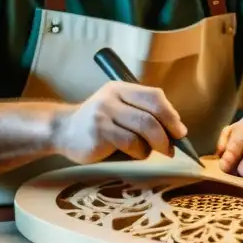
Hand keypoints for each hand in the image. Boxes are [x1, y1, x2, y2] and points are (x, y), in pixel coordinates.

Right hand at [54, 81, 186, 164]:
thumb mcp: (119, 109)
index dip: (171, 115)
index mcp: (121, 88)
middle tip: (170, 149)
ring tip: (148, 152)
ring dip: (153, 145)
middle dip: (167, 134)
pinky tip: (133, 154)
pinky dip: (138, 152)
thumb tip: (177, 131)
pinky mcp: (99, 131)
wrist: (63, 131)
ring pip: (144, 129)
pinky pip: (130, 143)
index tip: (179, 132)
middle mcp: (113, 97)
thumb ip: (143, 114)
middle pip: (152, 114)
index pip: (155, 96)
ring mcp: (104, 113)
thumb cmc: (98, 124)